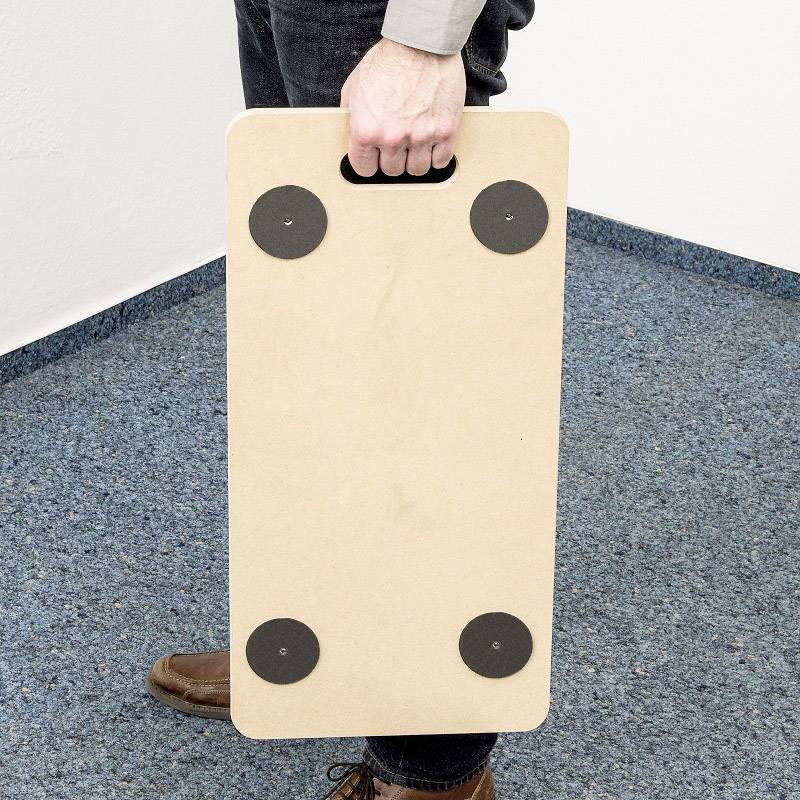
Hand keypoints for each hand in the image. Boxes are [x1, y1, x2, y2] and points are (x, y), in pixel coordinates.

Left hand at [340, 38, 465, 176]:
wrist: (421, 43)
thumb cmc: (389, 59)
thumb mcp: (355, 86)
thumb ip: (351, 115)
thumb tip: (351, 134)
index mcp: (366, 130)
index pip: (364, 169)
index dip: (369, 162)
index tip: (375, 157)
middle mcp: (392, 137)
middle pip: (392, 171)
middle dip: (393, 158)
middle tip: (397, 144)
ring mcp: (420, 137)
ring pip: (417, 170)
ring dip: (415, 160)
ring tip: (415, 144)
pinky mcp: (445, 132)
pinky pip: (440, 161)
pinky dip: (436, 156)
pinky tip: (432, 143)